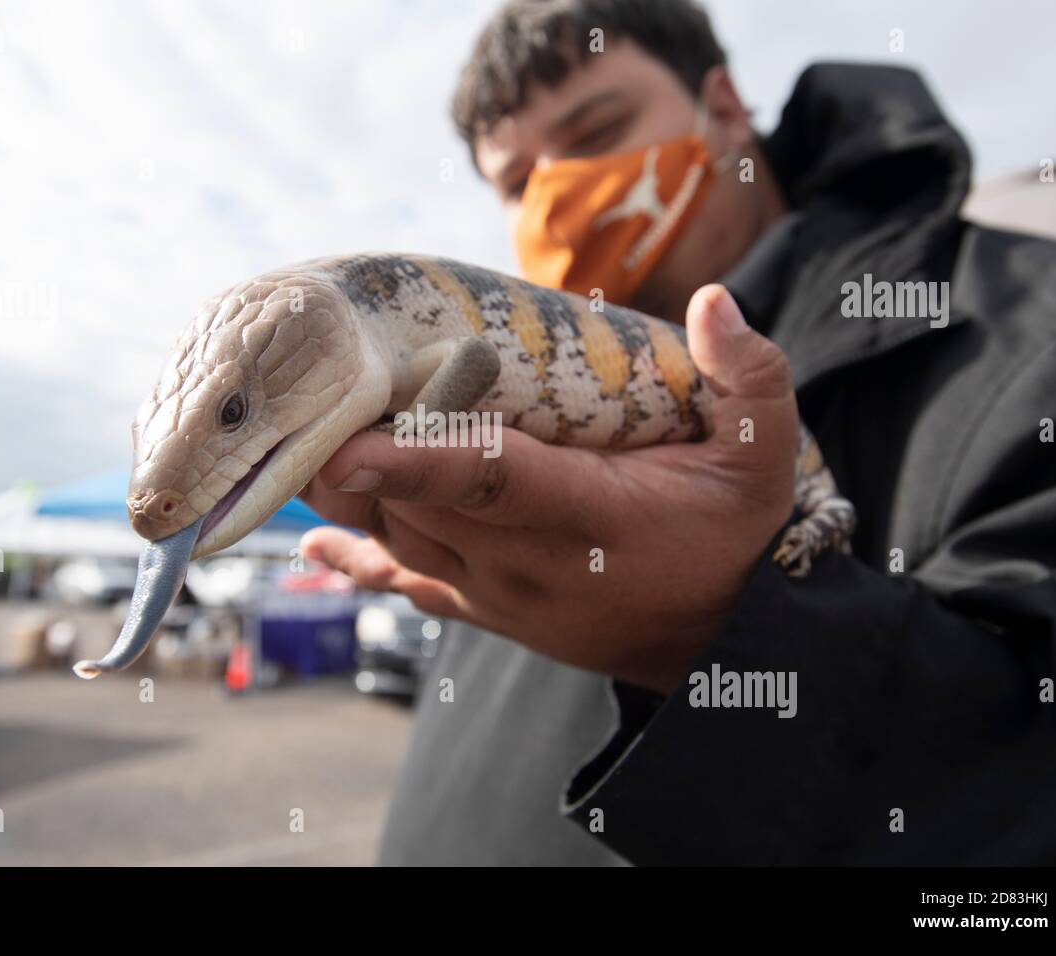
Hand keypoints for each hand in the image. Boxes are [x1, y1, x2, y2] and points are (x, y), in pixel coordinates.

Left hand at [299, 285, 798, 694]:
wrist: (717, 641)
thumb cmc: (731, 535)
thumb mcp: (762, 455)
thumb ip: (749, 377)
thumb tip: (714, 301)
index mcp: (588, 517)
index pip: (490, 482)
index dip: (416, 461)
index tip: (347, 443)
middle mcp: (527, 563)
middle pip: (419, 505)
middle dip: (353, 455)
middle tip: (297, 395)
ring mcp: (499, 595)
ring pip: (400, 540)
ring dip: (346, 493)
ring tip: (292, 434)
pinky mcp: (487, 611)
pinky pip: (408, 585)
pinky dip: (358, 559)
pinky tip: (316, 538)